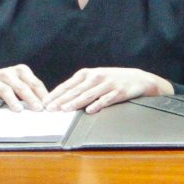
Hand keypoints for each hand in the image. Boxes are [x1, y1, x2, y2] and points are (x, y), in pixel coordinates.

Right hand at [0, 64, 48, 110]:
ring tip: (19, 109)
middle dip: (31, 98)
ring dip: (12, 100)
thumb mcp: (20, 84)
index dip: (42, 94)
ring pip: (5, 90)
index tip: (48, 105)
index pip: (35, 83)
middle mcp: (8, 73)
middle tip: (38, 108)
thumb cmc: (6, 85)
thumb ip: (32, 92)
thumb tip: (48, 105)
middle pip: (22, 86)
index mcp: (21, 71)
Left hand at [43, 67, 172, 113]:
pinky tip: (90, 110)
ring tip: (65, 109)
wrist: (138, 79)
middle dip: (61, 100)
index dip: (55, 94)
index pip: (68, 85)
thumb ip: (80, 87)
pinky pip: (107, 99)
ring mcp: (108, 84)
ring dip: (76, 102)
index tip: (45, 103)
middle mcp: (96, 77)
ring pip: (89, 94)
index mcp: (88, 73)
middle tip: (50, 109)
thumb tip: (60, 99)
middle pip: (76, 90)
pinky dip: (98, 104)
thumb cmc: (113, 80)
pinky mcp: (119, 91)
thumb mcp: (96, 79)